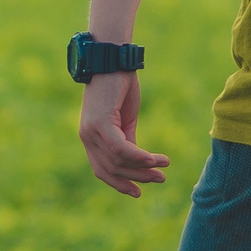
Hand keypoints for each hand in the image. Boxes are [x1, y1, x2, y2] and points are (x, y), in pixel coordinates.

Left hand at [78, 71, 169, 196]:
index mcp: (90, 138)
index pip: (102, 170)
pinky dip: (137, 156)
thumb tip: (138, 160)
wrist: (112, 58)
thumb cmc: (119, 85)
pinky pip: (120, 148)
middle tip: (160, 179)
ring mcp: (91, 131)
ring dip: (143, 166)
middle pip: (111, 169)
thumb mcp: (124, 119)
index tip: (138, 192)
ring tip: (163, 167)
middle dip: (138, 177)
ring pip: (118, 161)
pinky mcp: (100, 123)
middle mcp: (87, 137)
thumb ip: (127, 139)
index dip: (120, 184)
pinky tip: (153, 159)